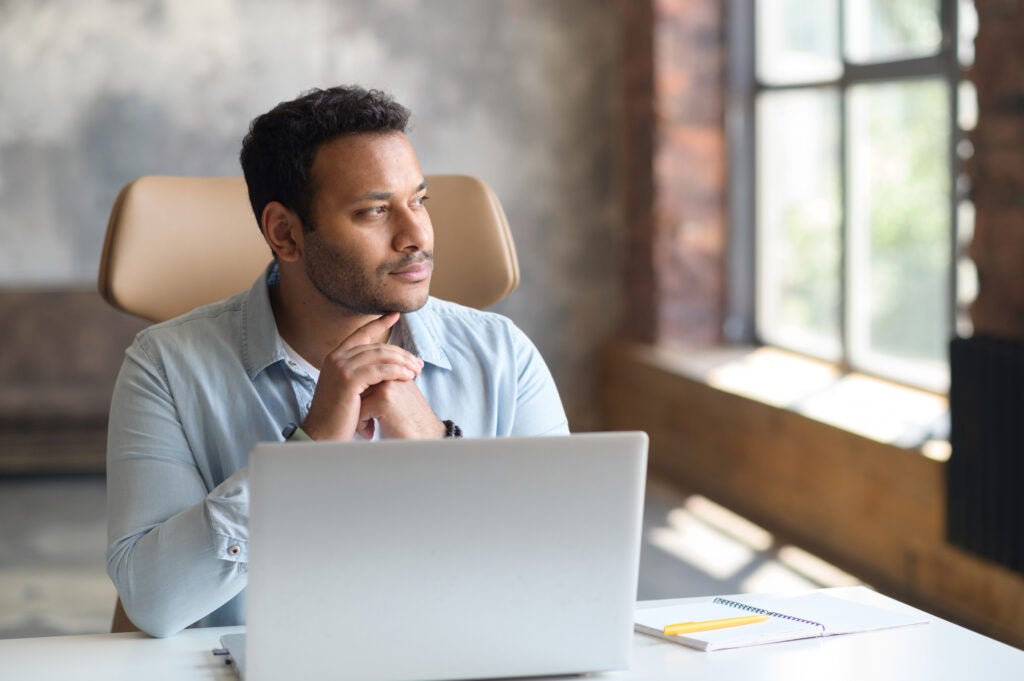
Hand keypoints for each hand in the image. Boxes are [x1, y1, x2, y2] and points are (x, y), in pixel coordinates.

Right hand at [300, 313, 424, 440]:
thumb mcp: (349, 389)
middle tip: (418, 362)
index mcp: (336, 357)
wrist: (321, 435)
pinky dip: (397, 371)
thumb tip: (382, 369)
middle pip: (376, 346)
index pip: (361, 333)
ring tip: (417, 370)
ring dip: (403, 362)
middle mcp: (337, 357)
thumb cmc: (338, 417)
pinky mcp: (349, 380)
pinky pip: (380, 370)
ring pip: (380, 356)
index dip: (379, 322)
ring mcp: (341, 367)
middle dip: (401, 353)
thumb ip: (361, 374)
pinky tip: (409, 376)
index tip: (395, 314)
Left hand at [356, 379, 445, 439]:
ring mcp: (388, 386)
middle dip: (358, 404)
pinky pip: (359, 410)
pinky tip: (370, 433)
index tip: (368, 412)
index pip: (367, 377)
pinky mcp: (383, 400)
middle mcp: (393, 375)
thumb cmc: (411, 423)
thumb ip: (385, 387)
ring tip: (368, 427)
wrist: (426, 438)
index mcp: (397, 371)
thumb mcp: (401, 397)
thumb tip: (360, 388)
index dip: (362, 395)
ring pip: (356, 396)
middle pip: (360, 385)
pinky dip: (361, 424)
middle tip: (365, 421)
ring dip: (358, 415)